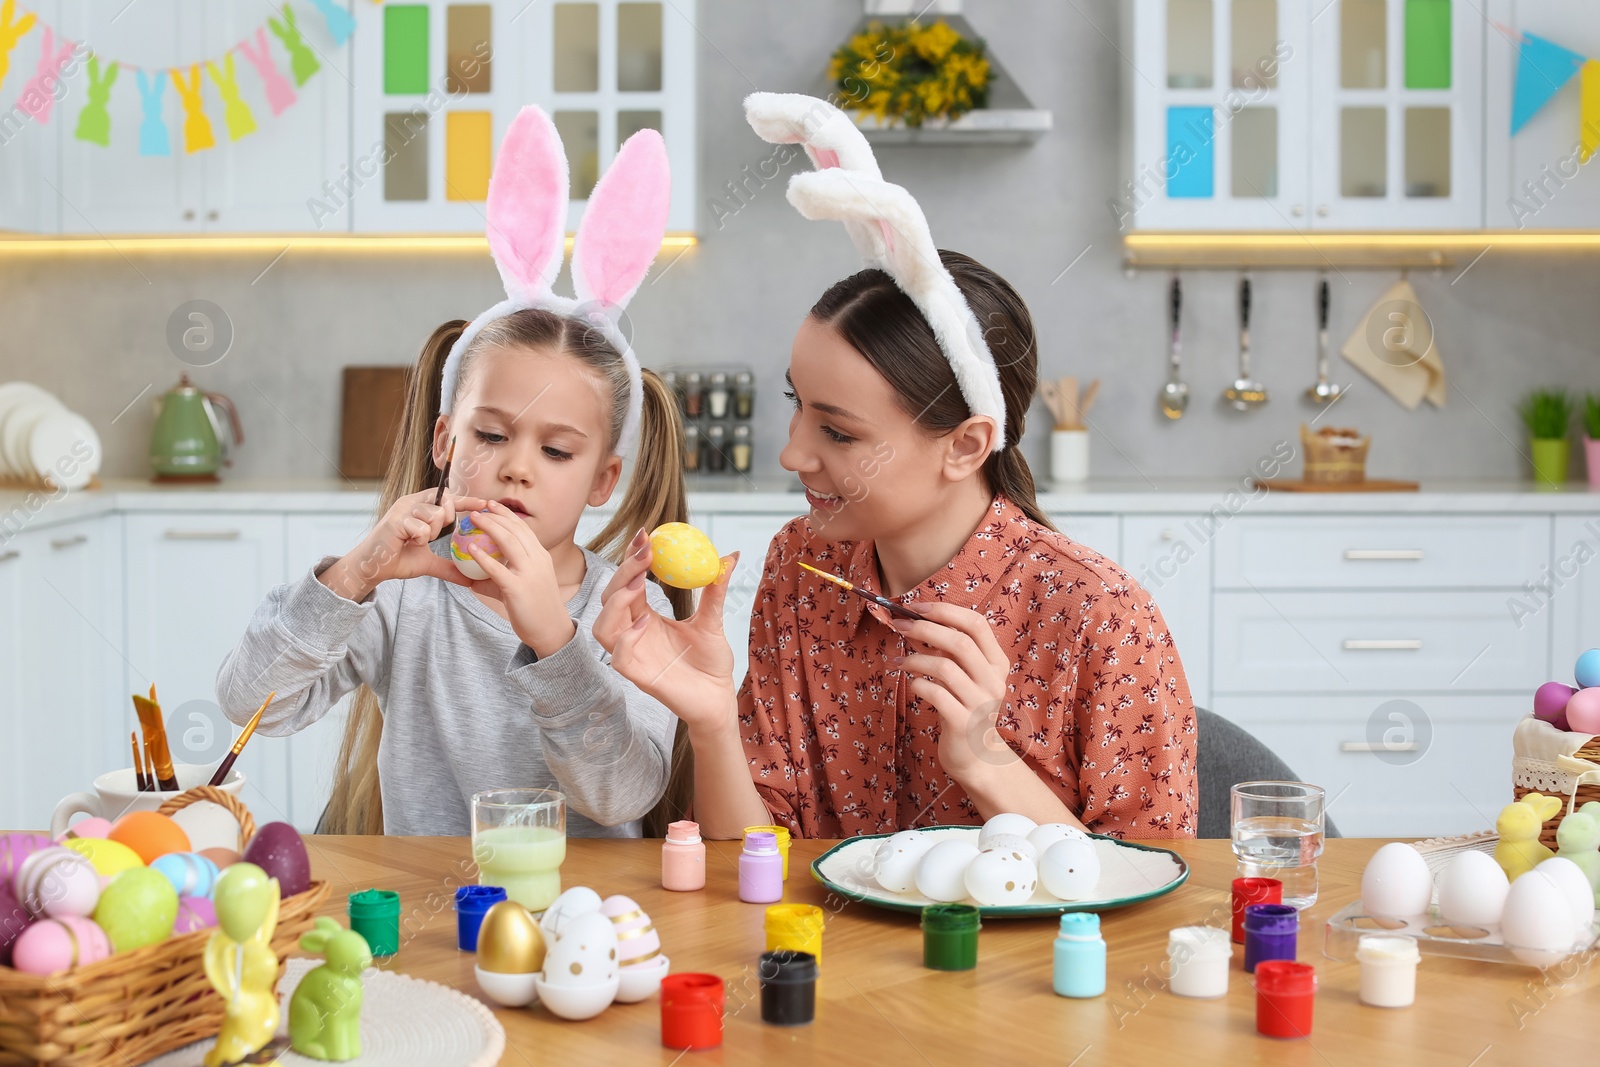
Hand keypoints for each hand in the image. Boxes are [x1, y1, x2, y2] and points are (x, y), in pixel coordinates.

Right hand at [320, 488, 488, 601]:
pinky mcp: (395, 519)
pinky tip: (407, 542)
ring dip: (430, 533)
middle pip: (445, 502)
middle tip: (432, 535)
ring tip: (416, 540)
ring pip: (434, 514)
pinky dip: (419, 538)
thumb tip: (468, 580)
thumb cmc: (397, 560)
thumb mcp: (428, 562)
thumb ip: (448, 566)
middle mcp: (411, 502)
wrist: (373, 568)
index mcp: (420, 506)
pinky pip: (421, 527)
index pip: (448, 497)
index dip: (467, 500)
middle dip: (445, 521)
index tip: (485, 504)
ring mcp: (402, 509)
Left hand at [458, 501, 574, 656]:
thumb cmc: (535, 608)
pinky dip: (483, 557)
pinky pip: (497, 569)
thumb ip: (499, 578)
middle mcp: (537, 560)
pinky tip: (470, 548)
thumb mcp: (522, 585)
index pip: (523, 528)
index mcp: (541, 556)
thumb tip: (471, 576)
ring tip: (473, 518)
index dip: (507, 514)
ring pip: (508, 542)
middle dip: (496, 514)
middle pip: (515, 529)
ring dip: (489, 526)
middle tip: (479, 506)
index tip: (492, 504)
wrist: (551, 630)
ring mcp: (529, 573)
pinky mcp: (518, 588)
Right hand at [592, 528, 740, 734]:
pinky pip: (618, 658)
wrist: (719, 698)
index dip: (632, 559)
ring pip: (602, 628)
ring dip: (615, 603)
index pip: (629, 583)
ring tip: (639, 585)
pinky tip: (644, 625)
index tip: (647, 535)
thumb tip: (731, 555)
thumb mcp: (713, 620)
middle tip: (646, 554)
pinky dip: (626, 639)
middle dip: (623, 572)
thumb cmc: (711, 663)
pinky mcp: (638, 677)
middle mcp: (633, 634)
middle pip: (610, 598)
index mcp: (646, 617)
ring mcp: (633, 655)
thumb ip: (715, 589)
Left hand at [891, 603, 1015, 780]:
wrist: (975, 756)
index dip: (946, 611)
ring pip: (945, 667)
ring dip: (915, 658)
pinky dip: (917, 684)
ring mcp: (980, 703)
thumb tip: (913, 622)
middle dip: (925, 629)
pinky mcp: (963, 723)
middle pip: (960, 642)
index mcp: (997, 663)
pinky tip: (910, 683)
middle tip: (899, 625)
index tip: (917, 608)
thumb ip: (947, 650)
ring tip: (899, 661)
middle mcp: (994, 681)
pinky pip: (935, 694)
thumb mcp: (962, 675)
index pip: (977, 624)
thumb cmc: (964, 707)